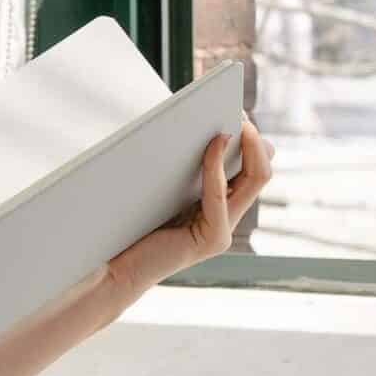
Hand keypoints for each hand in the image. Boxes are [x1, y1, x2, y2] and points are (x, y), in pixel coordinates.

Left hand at [104, 114, 274, 306]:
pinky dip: (218, 165)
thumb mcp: (164, 185)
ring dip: (247, 145)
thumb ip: (186, 165)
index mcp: (218, 205)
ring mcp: (224, 231)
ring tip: (235, 119)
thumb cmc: (131, 223)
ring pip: (255, 179)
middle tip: (240, 112)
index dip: (251, 137)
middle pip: (261, 170)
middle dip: (254, 138)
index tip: (237, 109)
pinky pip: (222, 194)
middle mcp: (227, 218)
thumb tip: (202, 126)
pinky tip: (212, 143)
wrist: (114, 267)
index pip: (252, 166)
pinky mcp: (213, 239)